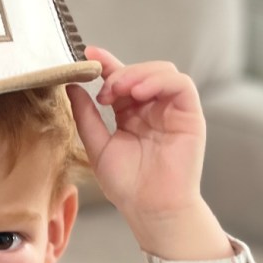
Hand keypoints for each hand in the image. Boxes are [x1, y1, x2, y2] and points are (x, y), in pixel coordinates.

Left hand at [66, 47, 230, 258]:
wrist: (150, 209)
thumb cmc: (127, 184)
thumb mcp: (97, 145)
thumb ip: (85, 115)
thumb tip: (71, 86)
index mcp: (130, 114)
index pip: (120, 79)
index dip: (105, 63)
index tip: (88, 53)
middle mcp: (153, 109)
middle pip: (141, 71)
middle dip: (120, 72)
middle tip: (104, 87)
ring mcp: (173, 111)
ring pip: (162, 71)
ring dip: (138, 73)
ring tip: (119, 89)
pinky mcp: (191, 115)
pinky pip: (181, 85)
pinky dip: (160, 81)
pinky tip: (139, 92)